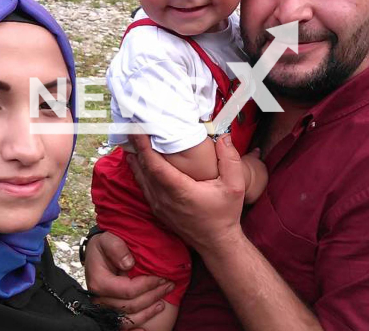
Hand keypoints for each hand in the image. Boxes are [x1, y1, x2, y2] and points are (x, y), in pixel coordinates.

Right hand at [84, 232, 172, 328]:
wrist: (96, 253)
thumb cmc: (104, 245)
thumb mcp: (108, 239)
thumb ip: (117, 248)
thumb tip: (129, 264)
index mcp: (99, 282)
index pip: (128, 290)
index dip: (147, 286)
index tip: (161, 278)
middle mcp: (99, 298)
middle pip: (130, 306)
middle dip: (153, 296)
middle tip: (169, 285)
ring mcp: (104, 307)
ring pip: (128, 318)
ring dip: (148, 312)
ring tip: (163, 302)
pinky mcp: (108, 311)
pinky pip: (122, 326)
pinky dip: (135, 327)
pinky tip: (146, 327)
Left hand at [127, 133, 246, 253]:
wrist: (217, 243)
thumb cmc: (225, 214)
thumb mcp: (235, 186)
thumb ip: (230, 160)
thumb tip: (224, 137)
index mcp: (180, 191)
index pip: (154, 165)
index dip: (143, 146)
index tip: (137, 130)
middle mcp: (164, 199)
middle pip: (143, 168)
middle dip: (137, 146)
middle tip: (133, 126)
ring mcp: (159, 205)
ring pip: (140, 177)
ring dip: (136, 157)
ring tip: (133, 138)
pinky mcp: (158, 209)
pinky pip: (143, 186)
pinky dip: (139, 170)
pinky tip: (138, 159)